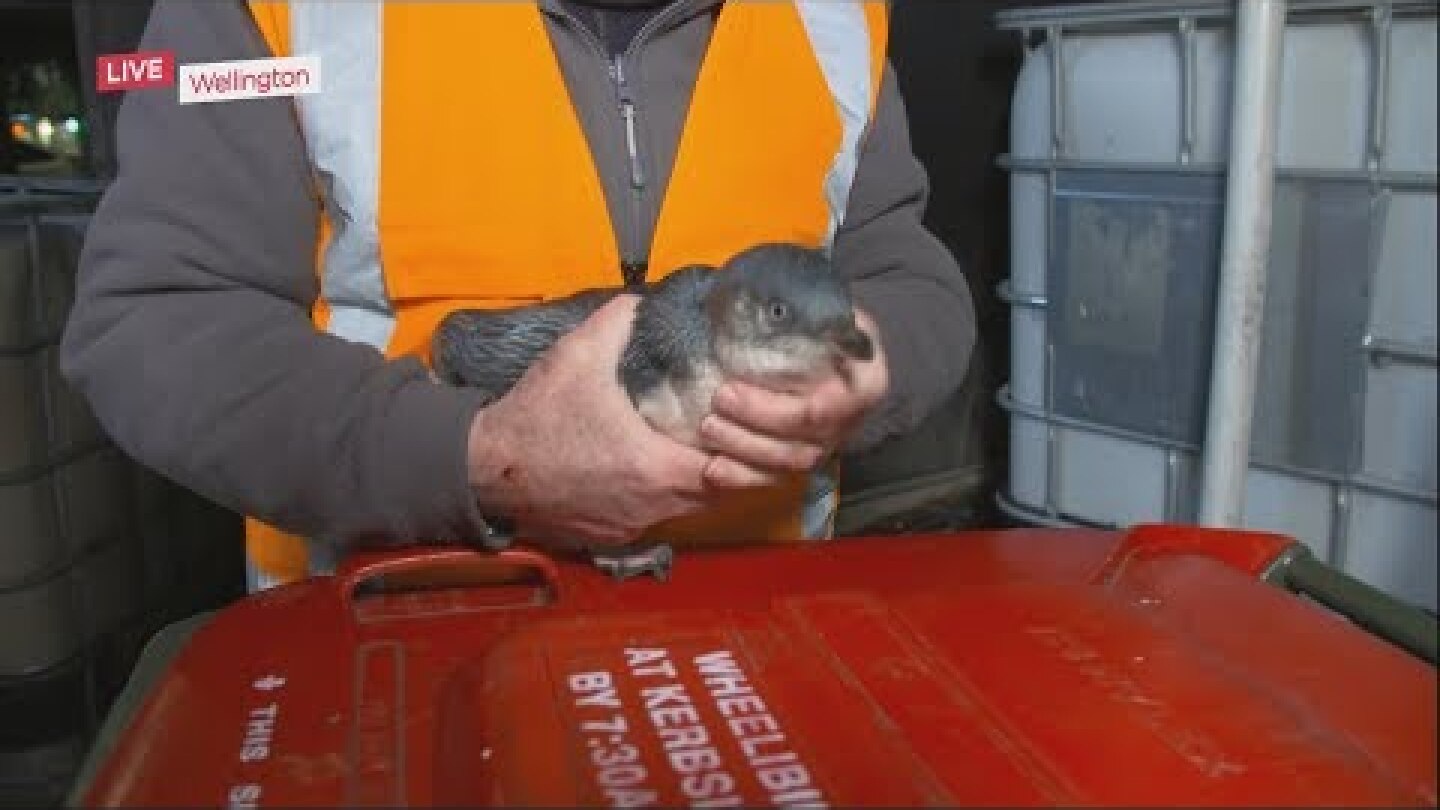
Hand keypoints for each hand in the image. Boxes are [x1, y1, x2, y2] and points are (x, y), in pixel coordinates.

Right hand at [465, 295, 714, 545]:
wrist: (484, 468)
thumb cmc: (534, 416)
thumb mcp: (578, 355)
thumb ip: (618, 322)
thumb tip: (644, 299)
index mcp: (653, 468)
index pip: (728, 472)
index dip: (737, 448)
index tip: (729, 422)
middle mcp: (648, 507)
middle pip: (713, 497)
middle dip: (722, 466)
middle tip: (717, 432)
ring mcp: (629, 527)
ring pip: (683, 512)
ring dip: (691, 485)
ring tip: (687, 448)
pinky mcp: (608, 537)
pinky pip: (651, 520)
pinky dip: (658, 499)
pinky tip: (647, 471)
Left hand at [700, 308, 888, 487]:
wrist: (832, 342)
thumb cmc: (822, 321)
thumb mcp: (823, 307)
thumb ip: (807, 316)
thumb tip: (765, 315)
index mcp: (864, 384)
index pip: (821, 409)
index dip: (772, 409)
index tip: (729, 387)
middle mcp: (849, 421)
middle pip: (801, 440)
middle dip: (751, 426)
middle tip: (715, 401)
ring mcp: (827, 444)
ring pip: (787, 463)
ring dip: (742, 449)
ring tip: (707, 429)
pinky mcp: (803, 456)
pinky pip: (774, 479)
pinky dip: (741, 477)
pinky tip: (712, 469)